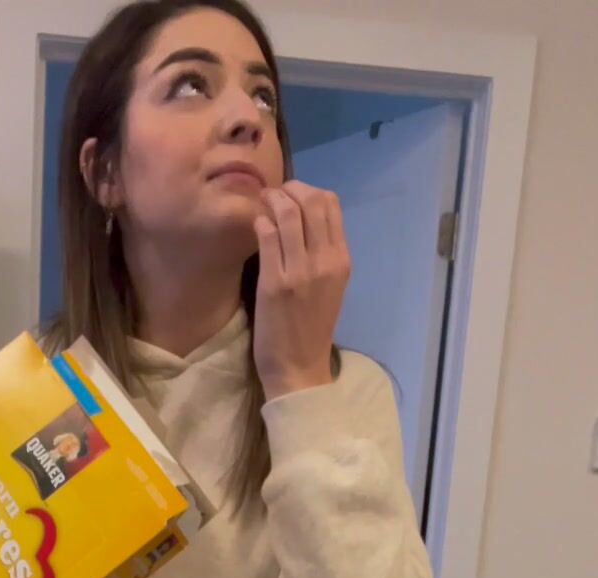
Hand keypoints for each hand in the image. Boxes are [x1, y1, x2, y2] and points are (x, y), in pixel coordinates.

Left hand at [252, 181, 350, 402]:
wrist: (299, 368)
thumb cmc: (311, 328)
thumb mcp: (330, 286)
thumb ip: (323, 253)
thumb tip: (305, 217)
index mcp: (341, 260)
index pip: (331, 204)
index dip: (308, 191)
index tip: (291, 196)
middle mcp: (325, 261)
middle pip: (312, 201)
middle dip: (289, 189)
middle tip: (273, 195)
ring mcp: (300, 271)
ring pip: (288, 212)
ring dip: (271, 200)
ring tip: (261, 204)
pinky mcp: (275, 283)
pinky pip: (267, 235)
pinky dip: (260, 221)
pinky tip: (255, 226)